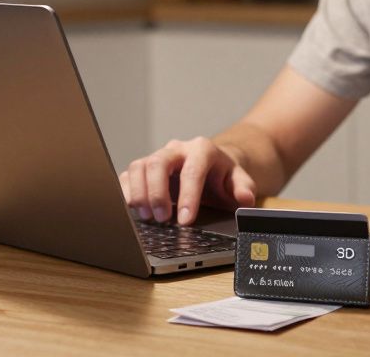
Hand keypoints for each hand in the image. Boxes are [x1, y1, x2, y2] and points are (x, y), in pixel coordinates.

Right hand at [120, 137, 256, 225]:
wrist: (212, 166)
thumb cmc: (223, 176)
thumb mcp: (239, 181)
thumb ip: (244, 188)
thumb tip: (245, 199)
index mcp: (202, 150)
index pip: (192, 171)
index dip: (188, 196)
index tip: (185, 220)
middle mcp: (177, 150)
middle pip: (159, 163)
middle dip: (157, 192)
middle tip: (162, 218)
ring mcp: (158, 157)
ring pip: (139, 167)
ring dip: (138, 193)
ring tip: (146, 217)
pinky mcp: (144, 169)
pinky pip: (127, 175)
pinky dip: (125, 192)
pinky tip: (129, 210)